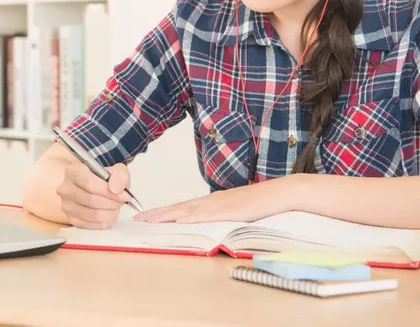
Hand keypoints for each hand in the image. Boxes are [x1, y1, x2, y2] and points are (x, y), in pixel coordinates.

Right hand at [56, 163, 131, 228]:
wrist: (96, 187)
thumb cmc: (105, 178)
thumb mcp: (117, 171)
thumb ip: (119, 176)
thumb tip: (116, 189)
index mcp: (73, 171)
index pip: (89, 183)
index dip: (108, 191)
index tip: (124, 195)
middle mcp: (65, 188)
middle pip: (90, 200)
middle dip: (111, 203)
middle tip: (122, 202)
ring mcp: (66, 205)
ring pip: (91, 214)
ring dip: (109, 213)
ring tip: (116, 208)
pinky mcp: (70, 219)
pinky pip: (89, 225)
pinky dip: (103, 222)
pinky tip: (109, 215)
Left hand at [133, 174, 303, 223]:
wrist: (282, 193)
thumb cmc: (262, 203)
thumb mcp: (237, 212)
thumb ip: (222, 217)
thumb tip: (210, 226)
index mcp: (213, 202)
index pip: (182, 207)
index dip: (163, 212)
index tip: (147, 216)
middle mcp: (212, 201)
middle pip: (178, 208)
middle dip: (157, 214)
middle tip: (137, 219)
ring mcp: (219, 205)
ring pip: (187, 211)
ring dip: (166, 216)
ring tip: (149, 221)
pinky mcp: (229, 211)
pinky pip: (206, 215)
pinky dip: (190, 218)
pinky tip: (179, 221)